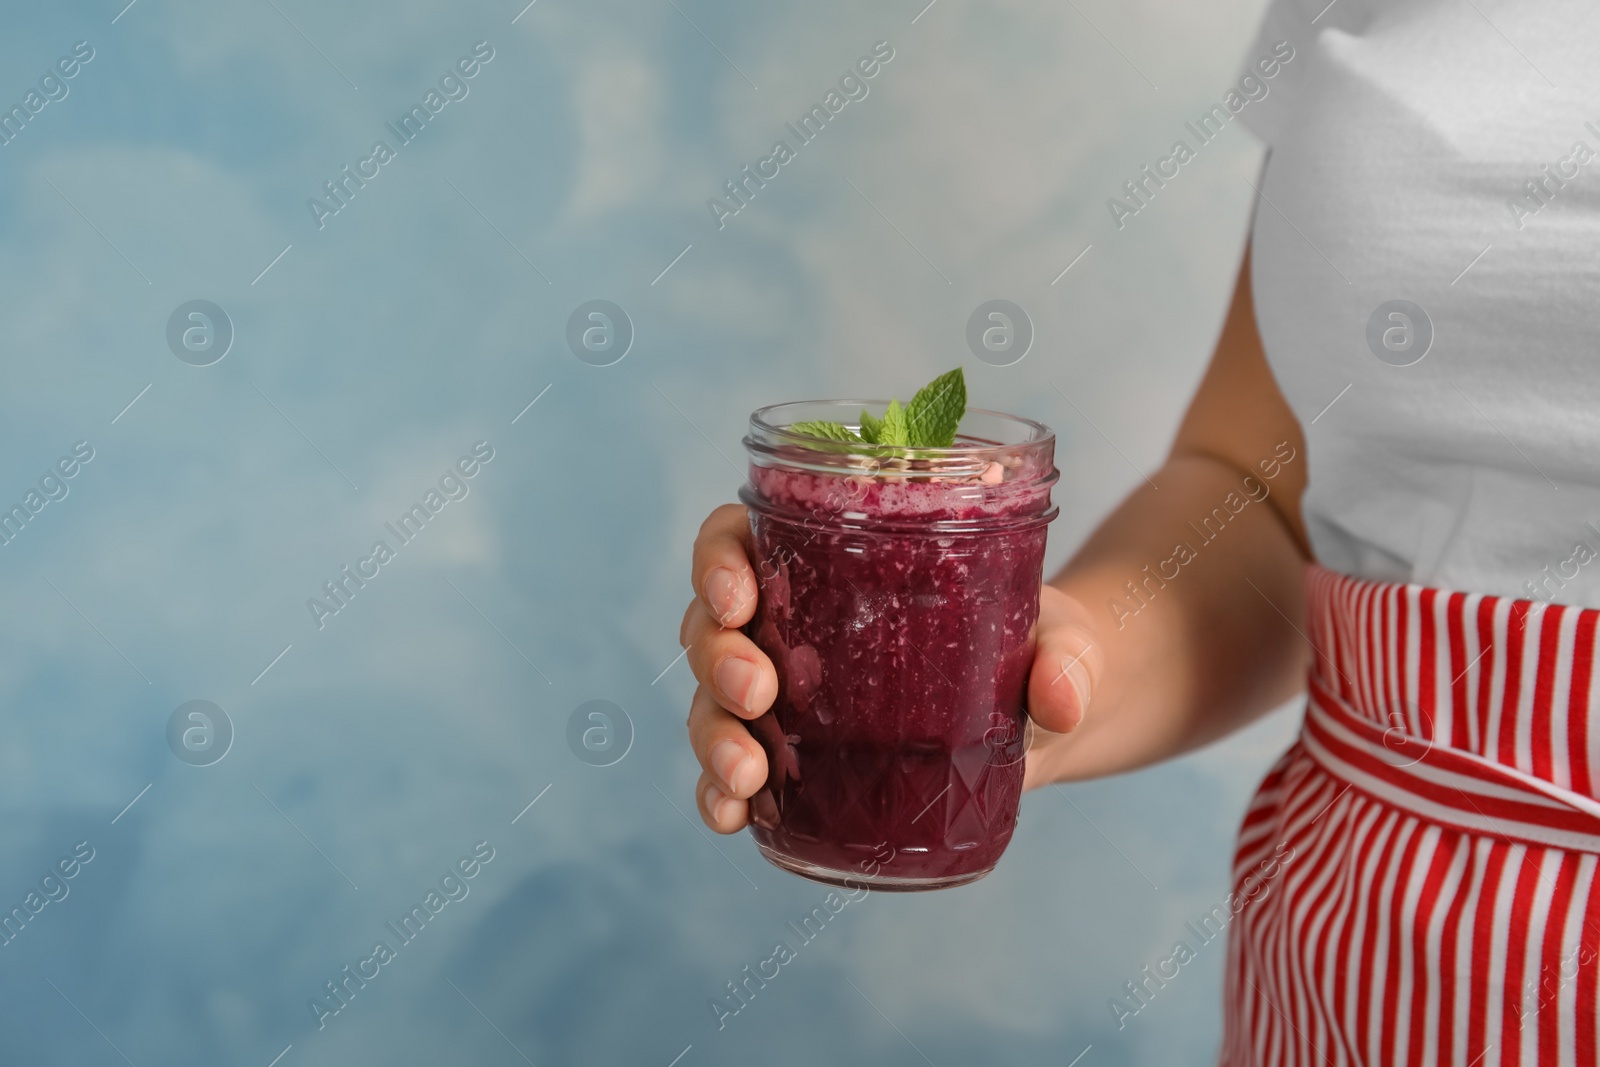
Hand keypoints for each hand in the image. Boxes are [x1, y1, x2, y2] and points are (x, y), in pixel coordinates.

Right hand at [680, 504, 1102, 831]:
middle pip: (711, 626)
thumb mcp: (1059, 637)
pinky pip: (737, 777)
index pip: (739, 540)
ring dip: (714, 736)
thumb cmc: (1035, 648)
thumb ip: (1065, 656)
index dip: (717, 560)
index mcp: (827, 560)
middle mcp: (789, 625)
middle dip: (719, 658)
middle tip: (759, 692)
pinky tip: (732, 817)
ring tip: (748, 774)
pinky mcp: (797, 765)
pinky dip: (722, 796)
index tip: (739, 596)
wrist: (1042, 724)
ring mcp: (786, 699)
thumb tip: (1061, 702)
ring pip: (712, 704)